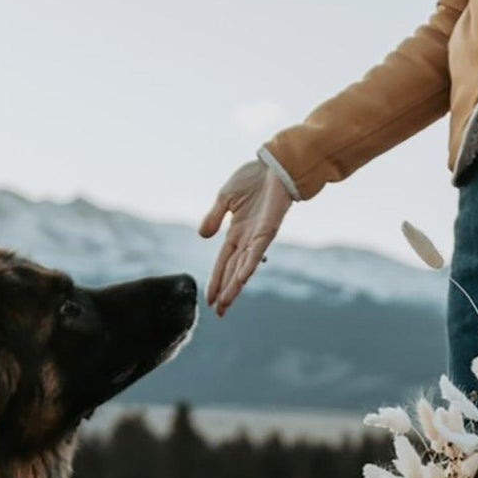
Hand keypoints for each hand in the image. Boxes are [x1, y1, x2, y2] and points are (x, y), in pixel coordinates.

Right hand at [199, 159, 293, 315]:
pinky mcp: (268, 232)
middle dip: (225, 292)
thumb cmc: (253, 178)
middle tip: (218, 313)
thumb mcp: (225, 197)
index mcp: (236, 232)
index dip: (216, 280)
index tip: (209, 299)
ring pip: (243, 268)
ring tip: (225, 306)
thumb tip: (202, 236)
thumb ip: (214, 218)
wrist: (275, 165)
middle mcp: (247, 240)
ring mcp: (258, 238)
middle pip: (232, 272)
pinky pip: (255, 254)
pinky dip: (246, 268)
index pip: (223, 262)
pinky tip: (239, 281)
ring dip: (233, 287)